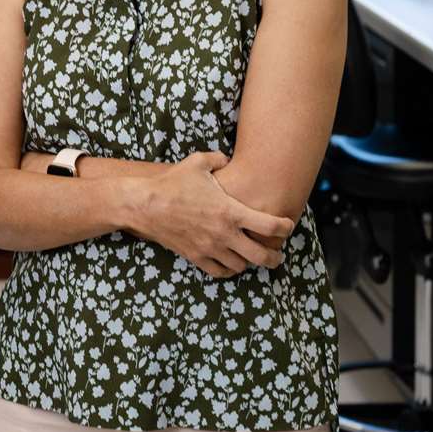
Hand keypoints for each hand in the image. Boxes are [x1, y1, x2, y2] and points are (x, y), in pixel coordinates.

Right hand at [130, 151, 292, 277]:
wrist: (145, 205)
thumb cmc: (172, 183)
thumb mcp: (197, 163)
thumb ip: (218, 160)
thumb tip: (227, 160)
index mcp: (231, 211)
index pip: (271, 226)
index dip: (285, 227)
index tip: (287, 225)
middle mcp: (225, 234)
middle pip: (262, 256)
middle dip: (275, 258)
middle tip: (278, 255)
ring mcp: (210, 248)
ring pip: (241, 266)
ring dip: (249, 262)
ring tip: (250, 255)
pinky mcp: (196, 257)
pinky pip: (220, 271)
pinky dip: (229, 269)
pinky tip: (230, 262)